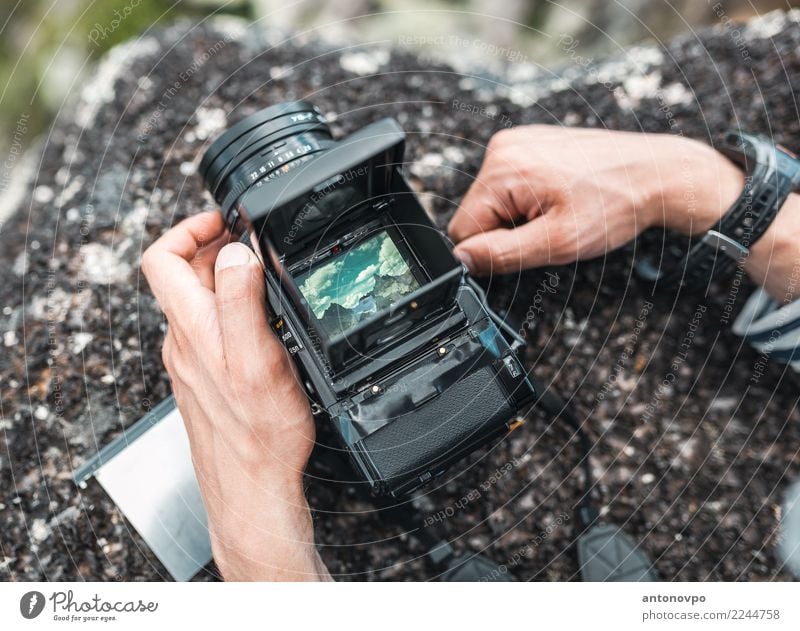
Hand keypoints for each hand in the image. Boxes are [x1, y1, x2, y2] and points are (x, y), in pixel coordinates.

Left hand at [141, 211, 329, 580]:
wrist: (253, 487)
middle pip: (183, 276)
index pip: (162, 258)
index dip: (190, 228)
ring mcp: (193, 362)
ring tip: (265, 276)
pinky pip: (212, 330)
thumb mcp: (256, 357)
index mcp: (191, 328)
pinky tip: (263, 322)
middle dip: (217, 249)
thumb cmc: (259, 433)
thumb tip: (233, 252)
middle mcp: (184, 342)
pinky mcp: (207, 380)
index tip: (225, 222)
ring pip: (199, 303)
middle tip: (256, 244)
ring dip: (227, 278)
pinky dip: (233, 310)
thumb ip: (240, 300)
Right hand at [448, 125, 799, 301]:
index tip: (531, 244)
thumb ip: (502, 254)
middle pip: (478, 213)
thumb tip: (463, 259)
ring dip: (521, 216)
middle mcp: (504, 147)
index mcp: (503, 168)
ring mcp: (518, 141)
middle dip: (508, 231)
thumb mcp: (557, 243)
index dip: (493, 250)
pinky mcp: (531, 143)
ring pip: (495, 202)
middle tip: (551, 227)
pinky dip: (531, 199)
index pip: (463, 230)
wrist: (659, 174)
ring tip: (560, 210)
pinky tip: (561, 197)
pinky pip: (511, 185)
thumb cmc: (617, 204)